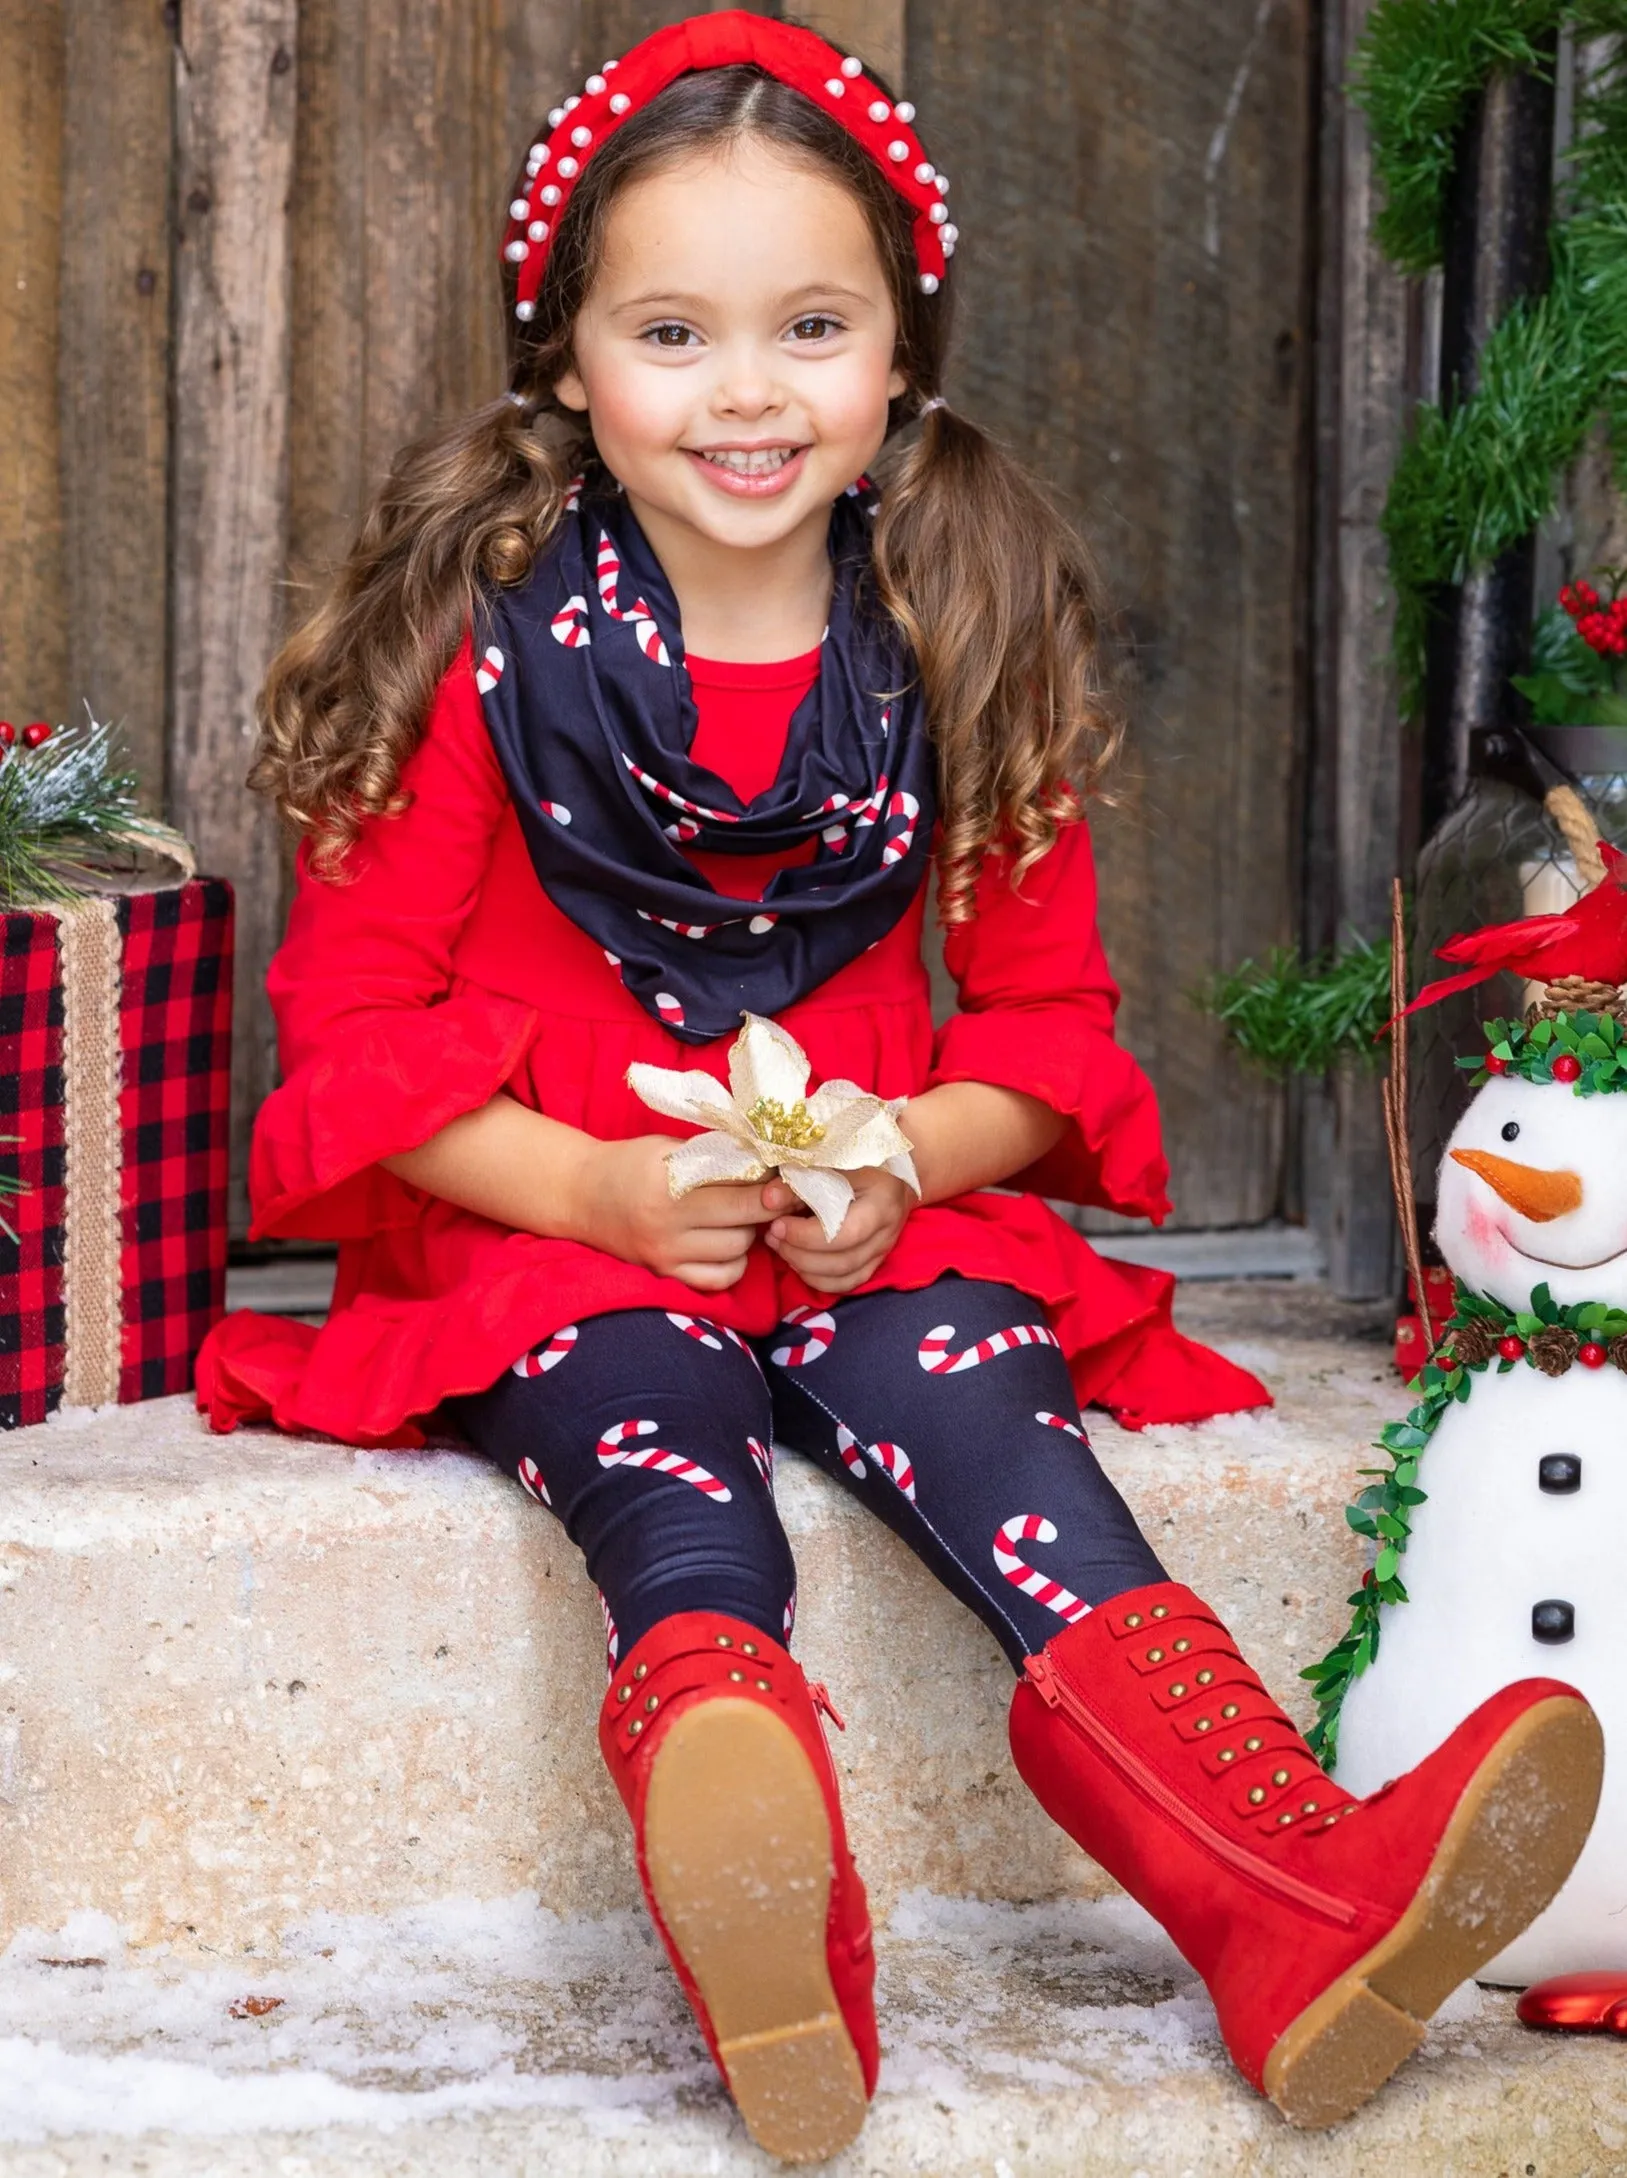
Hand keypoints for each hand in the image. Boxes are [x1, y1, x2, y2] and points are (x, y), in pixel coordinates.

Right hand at [586, 1135, 775, 1291]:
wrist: (582, 1196)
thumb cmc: (630, 1163)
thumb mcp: (670, 1147)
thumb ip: (716, 1157)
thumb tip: (770, 1163)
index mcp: (670, 1186)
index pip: (739, 1192)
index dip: (772, 1187)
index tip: (787, 1179)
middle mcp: (667, 1226)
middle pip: (743, 1225)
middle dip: (766, 1209)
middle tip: (773, 1195)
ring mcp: (666, 1256)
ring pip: (736, 1252)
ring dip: (750, 1234)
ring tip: (743, 1216)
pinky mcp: (665, 1275)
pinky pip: (718, 1279)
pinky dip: (734, 1263)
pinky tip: (729, 1243)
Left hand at [762, 1167, 914, 1293]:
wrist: (890, 1173)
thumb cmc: (857, 1162)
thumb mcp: (829, 1163)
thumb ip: (797, 1182)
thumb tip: (768, 1200)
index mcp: (881, 1200)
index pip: (845, 1232)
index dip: (806, 1235)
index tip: (778, 1223)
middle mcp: (886, 1231)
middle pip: (843, 1260)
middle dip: (799, 1254)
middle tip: (773, 1235)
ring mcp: (883, 1249)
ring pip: (843, 1277)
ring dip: (804, 1267)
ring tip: (780, 1246)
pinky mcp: (874, 1262)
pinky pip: (846, 1283)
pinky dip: (818, 1279)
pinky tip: (797, 1261)